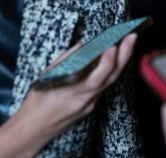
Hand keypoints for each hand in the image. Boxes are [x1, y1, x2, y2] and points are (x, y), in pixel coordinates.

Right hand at [0, 33, 136, 157]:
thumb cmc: (37, 101)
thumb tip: (83, 45)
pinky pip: (103, 87)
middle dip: (124, 55)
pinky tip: (112, 60)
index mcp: (73, 90)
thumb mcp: (47, 75)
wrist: (33, 129)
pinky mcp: (90, 106)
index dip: (108, 60)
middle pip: (111, 76)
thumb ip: (66, 59)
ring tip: (126, 43)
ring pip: (110, 81)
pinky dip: (109, 72)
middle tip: (132, 37)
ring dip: (119, 62)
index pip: (98, 76)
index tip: (114, 45)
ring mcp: (90, 104)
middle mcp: (85, 98)